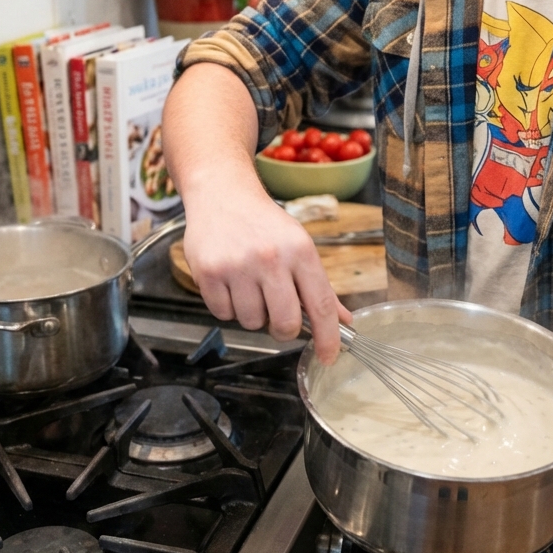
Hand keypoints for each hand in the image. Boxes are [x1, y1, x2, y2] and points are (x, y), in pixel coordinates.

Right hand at [181, 186, 351, 364]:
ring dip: (251, 313)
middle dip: (282, 329)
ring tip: (248, 286)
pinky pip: (222, 314)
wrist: (222, 195)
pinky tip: (229, 282)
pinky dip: (227, 306)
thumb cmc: (264, 224)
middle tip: (277, 315)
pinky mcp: (209, 272)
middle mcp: (270, 258)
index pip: (321, 305)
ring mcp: (238, 266)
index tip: (328, 357)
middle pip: (285, 323)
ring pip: (251, 322)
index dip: (328, 338)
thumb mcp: (299, 247)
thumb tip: (343, 321)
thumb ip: (320, 288)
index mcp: (300, 251)